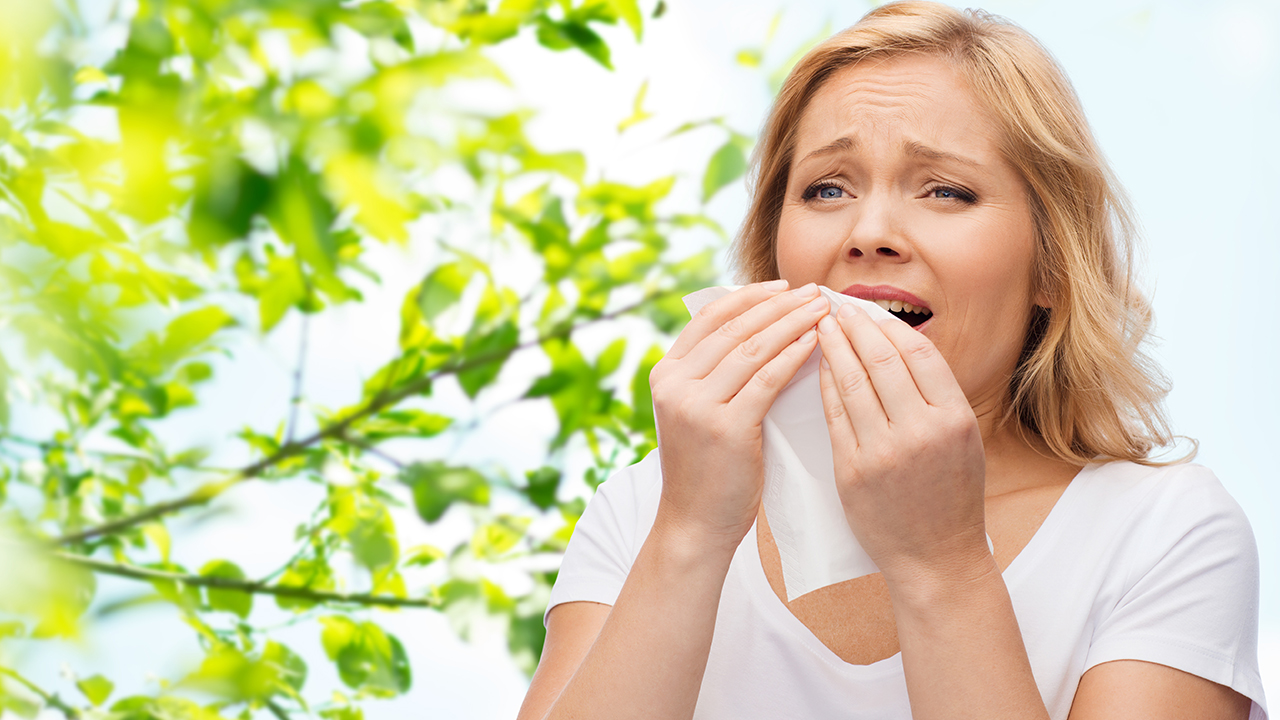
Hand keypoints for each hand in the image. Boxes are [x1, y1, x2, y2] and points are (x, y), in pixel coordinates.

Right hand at [649, 281, 828, 553]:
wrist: (695, 523)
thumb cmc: (707, 468)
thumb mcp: (696, 410)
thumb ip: (715, 373)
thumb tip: (761, 326)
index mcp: (665, 373)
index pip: (709, 317)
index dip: (749, 296)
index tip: (784, 285)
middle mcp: (674, 383)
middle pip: (734, 327)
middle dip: (779, 304)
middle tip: (815, 291)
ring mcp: (696, 405)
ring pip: (753, 348)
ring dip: (793, 323)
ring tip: (823, 310)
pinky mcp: (725, 427)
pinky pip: (766, 379)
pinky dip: (794, 355)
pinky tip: (816, 342)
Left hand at [815, 303, 988, 586]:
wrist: (935, 557)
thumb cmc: (951, 495)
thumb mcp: (962, 440)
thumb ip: (936, 395)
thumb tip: (899, 343)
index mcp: (954, 419)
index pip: (919, 353)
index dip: (889, 325)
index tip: (869, 309)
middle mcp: (921, 431)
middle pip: (882, 360)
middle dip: (855, 327)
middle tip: (835, 306)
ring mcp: (884, 452)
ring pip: (852, 384)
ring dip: (833, 348)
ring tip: (820, 326)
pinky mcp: (852, 471)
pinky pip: (834, 415)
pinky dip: (825, 385)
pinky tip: (818, 366)